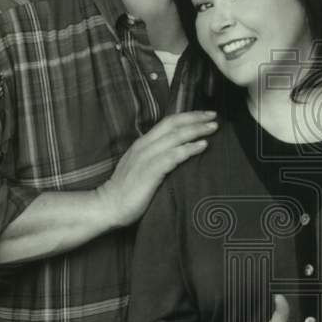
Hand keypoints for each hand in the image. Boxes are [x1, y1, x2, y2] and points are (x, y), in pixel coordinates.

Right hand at [99, 111, 217, 227]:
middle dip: (195, 118)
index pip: (168, 122)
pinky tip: (202, 146)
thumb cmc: (127, 191)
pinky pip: (173, 156)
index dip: (188, 116)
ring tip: (212, 128)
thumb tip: (179, 154)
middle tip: (214, 116)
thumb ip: (156, 158)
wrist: (108, 206)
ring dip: (196, 130)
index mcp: (142, 143)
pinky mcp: (150, 172)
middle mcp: (144, 146)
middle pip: (173, 124)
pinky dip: (189, 149)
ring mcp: (146, 158)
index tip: (205, 114)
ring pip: (175, 137)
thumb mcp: (142, 167)